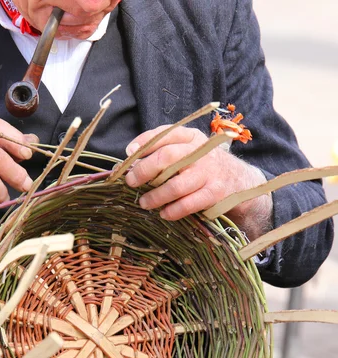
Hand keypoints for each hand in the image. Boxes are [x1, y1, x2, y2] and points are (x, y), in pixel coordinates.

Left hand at [124, 125, 271, 238]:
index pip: (165, 134)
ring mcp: (209, 173)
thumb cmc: (201, 165)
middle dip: (144, 171)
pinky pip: (188, 204)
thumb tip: (128, 158)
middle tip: (131, 182)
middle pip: (167, 158)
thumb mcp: (188, 150)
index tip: (129, 154)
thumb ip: (161, 150)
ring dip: (155, 196)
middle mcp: (201, 151)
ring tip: (144, 203)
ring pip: (176, 186)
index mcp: (191, 137)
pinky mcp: (215, 193)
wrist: (240, 181)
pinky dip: (172, 211)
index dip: (144, 143)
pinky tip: (163, 213)